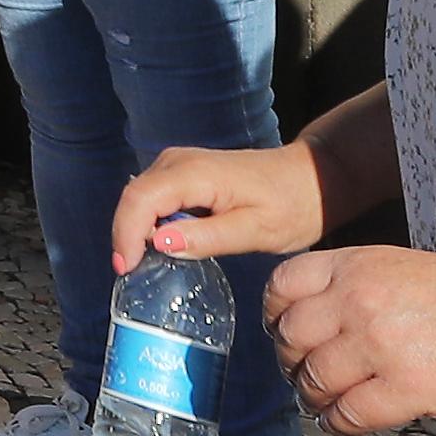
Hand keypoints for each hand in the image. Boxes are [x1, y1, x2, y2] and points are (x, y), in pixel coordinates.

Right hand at [110, 141, 333, 275]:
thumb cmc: (290, 207)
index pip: (141, 199)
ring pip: (139, 197)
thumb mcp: (256, 230)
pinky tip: (161, 246)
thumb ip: (208, 237)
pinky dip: (148, 223)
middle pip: (134, 197)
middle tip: (131, 273)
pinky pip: (152, 197)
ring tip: (142, 264)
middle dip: (126, 235)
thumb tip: (160, 243)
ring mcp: (178, 164)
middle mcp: (178, 161)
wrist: (309, 181)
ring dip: (135, 230)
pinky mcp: (181, 173)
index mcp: (196, 173)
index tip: (126, 269)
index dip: (126, 234)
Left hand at [267, 245, 435, 434]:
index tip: (287, 333)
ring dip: (316, 397)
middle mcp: (362, 298)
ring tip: (328, 403)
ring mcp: (382, 344)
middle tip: (308, 375)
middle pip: (291, 337)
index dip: (277, 314)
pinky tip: (349, 424)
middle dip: (293, 361)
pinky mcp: (409, 388)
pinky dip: (341, 424)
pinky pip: (348, 415)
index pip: (285, 285)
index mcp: (363, 263)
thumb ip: (367, 288)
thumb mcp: (415, 270)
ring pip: (314, 379)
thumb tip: (329, 322)